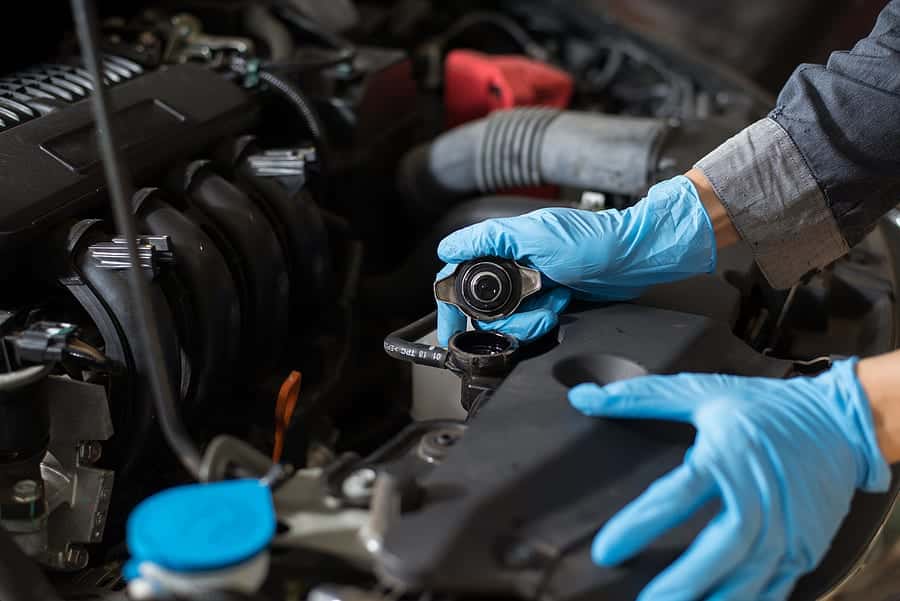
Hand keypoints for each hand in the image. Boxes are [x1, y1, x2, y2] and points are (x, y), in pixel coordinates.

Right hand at [435, 175, 716, 344]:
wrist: (636, 259)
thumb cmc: (594, 240)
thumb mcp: (536, 236)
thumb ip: (489, 239)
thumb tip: (449, 248)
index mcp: (503, 245)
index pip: (459, 275)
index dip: (451, 304)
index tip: (450, 328)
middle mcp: (512, 265)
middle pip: (481, 308)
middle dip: (502, 318)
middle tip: (525, 315)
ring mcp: (530, 285)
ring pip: (506, 320)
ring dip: (527, 321)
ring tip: (551, 307)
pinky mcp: (547, 301)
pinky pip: (529, 324)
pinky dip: (542, 322)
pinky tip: (560, 308)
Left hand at [569, 359, 891, 600]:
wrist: (838, 423)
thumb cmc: (763, 407)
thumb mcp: (699, 392)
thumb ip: (638, 398)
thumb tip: (582, 397)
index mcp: (727, 455)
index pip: (676, 495)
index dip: (638, 525)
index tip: (605, 552)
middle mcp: (759, 494)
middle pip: (722, 545)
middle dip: (685, 579)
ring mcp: (787, 525)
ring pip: (751, 573)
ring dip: (715, 598)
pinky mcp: (804, 547)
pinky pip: (775, 586)